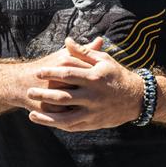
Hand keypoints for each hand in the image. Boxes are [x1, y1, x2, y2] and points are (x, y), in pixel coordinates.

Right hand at [10, 38, 96, 115]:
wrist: (20, 83)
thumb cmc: (47, 67)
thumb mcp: (64, 55)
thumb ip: (83, 50)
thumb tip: (100, 40)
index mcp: (65, 63)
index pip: (89, 70)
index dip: (99, 76)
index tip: (106, 81)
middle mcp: (60, 78)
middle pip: (85, 88)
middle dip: (96, 93)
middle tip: (104, 96)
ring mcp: (54, 94)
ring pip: (77, 103)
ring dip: (87, 106)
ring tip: (95, 106)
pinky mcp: (49, 109)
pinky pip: (67, 115)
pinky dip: (76, 116)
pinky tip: (84, 115)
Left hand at [25, 37, 144, 131]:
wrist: (136, 98)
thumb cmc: (117, 75)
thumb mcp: (104, 60)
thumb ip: (84, 52)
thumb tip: (67, 40)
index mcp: (95, 78)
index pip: (68, 74)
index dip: (51, 73)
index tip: (38, 72)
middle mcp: (93, 96)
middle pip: (63, 96)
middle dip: (44, 95)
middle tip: (29, 92)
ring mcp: (93, 112)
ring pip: (65, 117)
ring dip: (46, 117)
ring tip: (31, 113)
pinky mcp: (93, 123)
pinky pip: (72, 126)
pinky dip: (57, 125)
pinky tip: (45, 122)